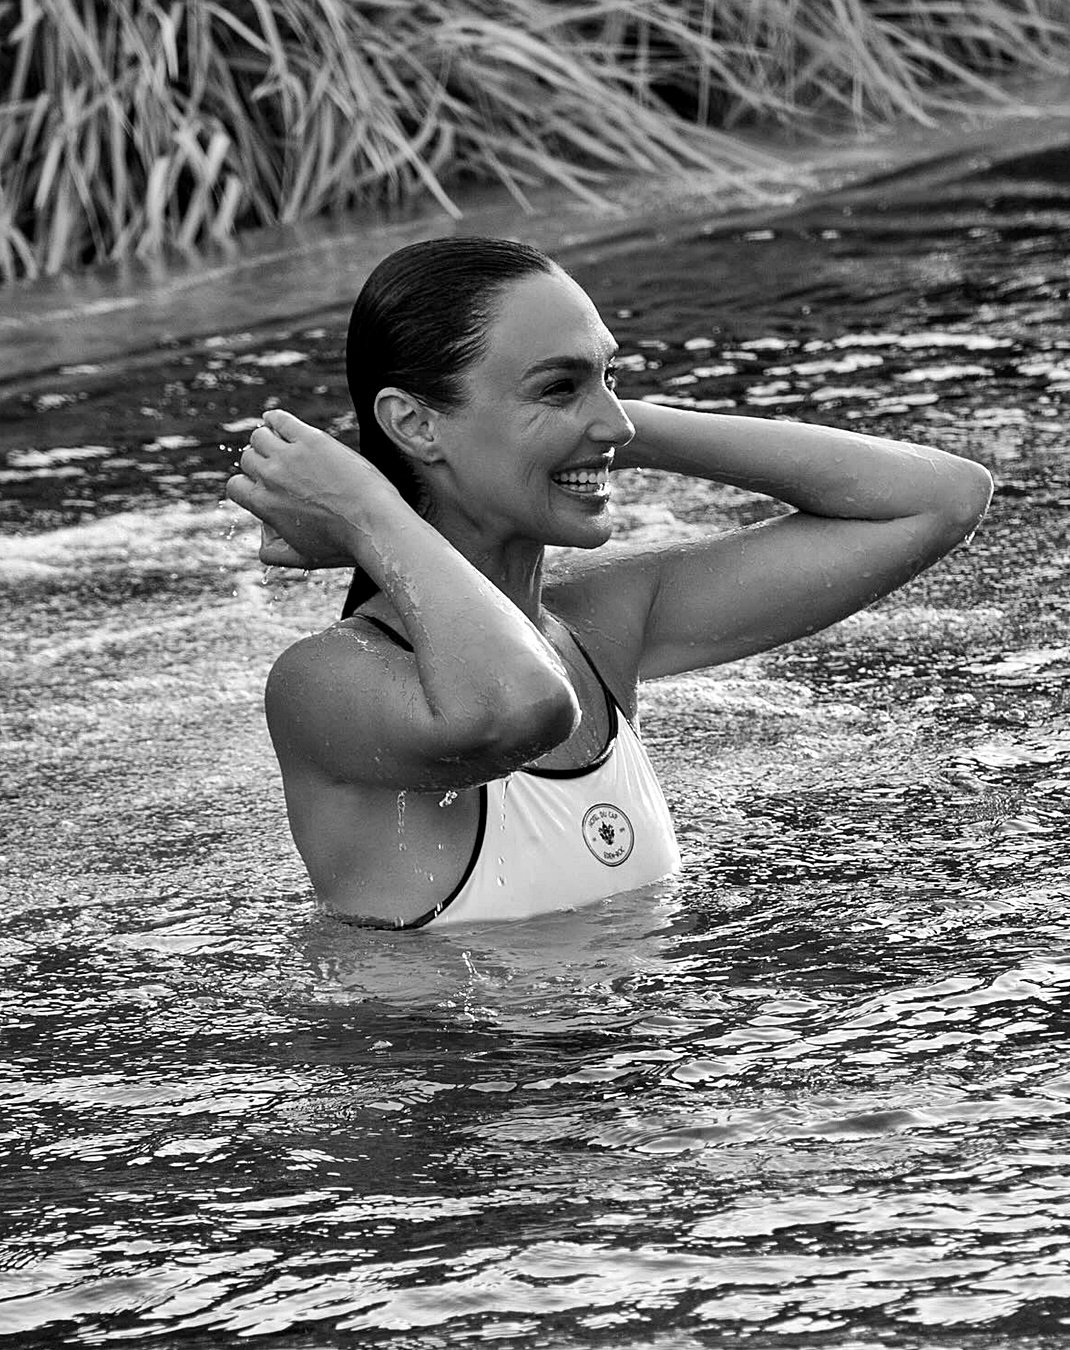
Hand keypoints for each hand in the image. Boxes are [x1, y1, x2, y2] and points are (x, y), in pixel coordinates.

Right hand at [226, 408, 402, 566]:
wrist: (374, 523)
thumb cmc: (343, 544)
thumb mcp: (303, 558)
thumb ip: (275, 555)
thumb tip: (261, 548)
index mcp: (265, 505)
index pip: (236, 486)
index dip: (248, 486)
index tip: (262, 486)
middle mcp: (271, 477)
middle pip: (248, 459)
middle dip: (261, 463)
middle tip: (280, 468)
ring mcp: (290, 455)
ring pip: (259, 437)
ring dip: (267, 440)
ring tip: (282, 447)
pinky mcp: (312, 439)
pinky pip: (281, 419)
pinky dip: (274, 418)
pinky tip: (275, 421)